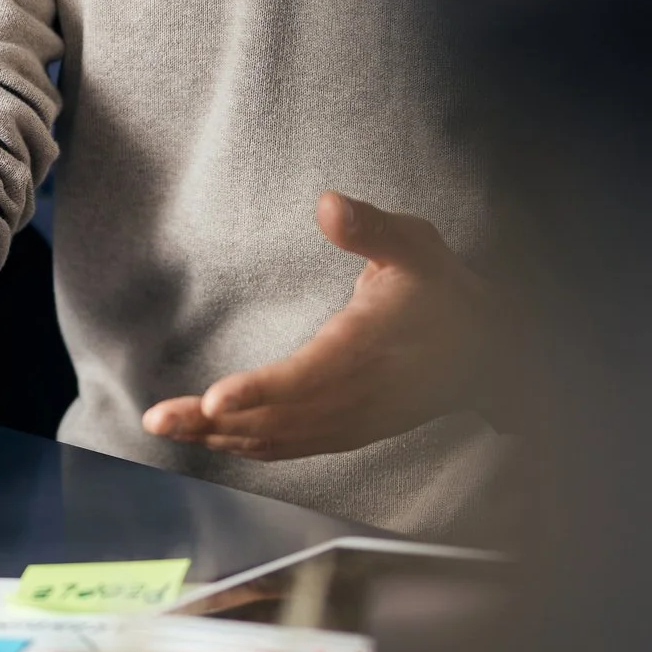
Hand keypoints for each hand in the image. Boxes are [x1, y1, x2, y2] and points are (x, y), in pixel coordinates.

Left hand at [142, 191, 489, 461]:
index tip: (214, 399)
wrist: (494, 351)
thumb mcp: (416, 246)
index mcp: (366, 349)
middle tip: (157, 418)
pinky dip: (251, 447)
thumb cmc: (445, 291)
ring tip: (167, 427)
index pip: (306, 378)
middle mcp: (356, 394)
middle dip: (214, 422)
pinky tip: (214, 439)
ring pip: (281, 438)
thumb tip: (328, 204)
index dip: (260, 392)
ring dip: (222, 438)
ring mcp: (354, 419)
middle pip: (278, 418)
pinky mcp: (352, 428)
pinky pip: (295, 445)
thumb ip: (371, 228)